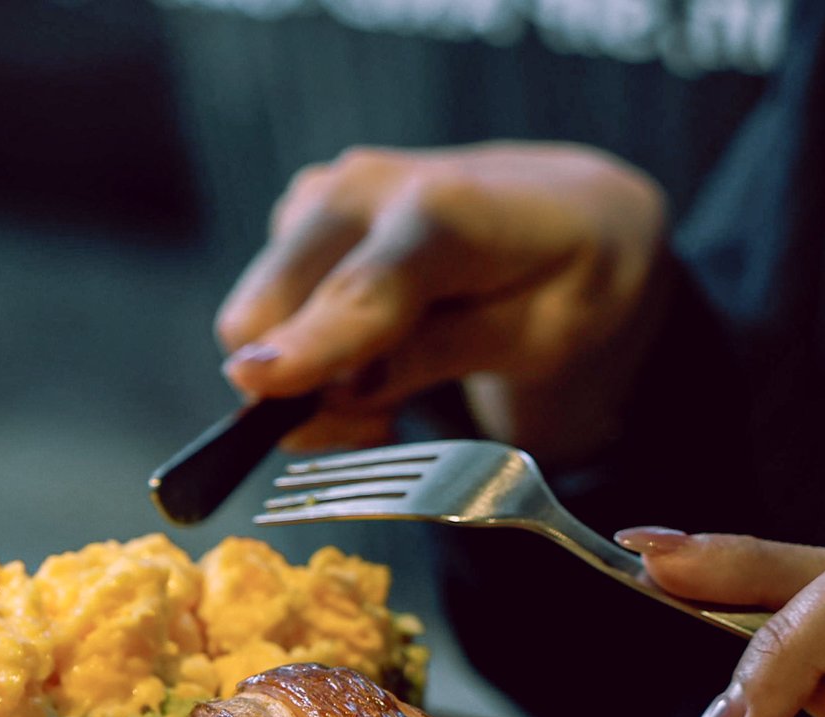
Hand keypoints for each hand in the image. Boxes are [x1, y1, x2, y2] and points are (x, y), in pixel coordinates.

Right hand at [215, 142, 669, 457]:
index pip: (366, 288)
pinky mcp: (298, 217)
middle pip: (270, 312)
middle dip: (305, 392)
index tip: (260, 388)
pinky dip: (301, 355)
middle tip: (381, 421)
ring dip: (303, 382)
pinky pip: (262, 316)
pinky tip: (364, 352)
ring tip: (384, 387)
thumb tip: (341, 387)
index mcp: (447, 209)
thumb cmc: (566, 281)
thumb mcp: (537, 338)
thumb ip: (440, 354)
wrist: (572, 215)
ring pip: (253, 324)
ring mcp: (322, 197)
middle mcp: (366, 188)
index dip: (311, 342)